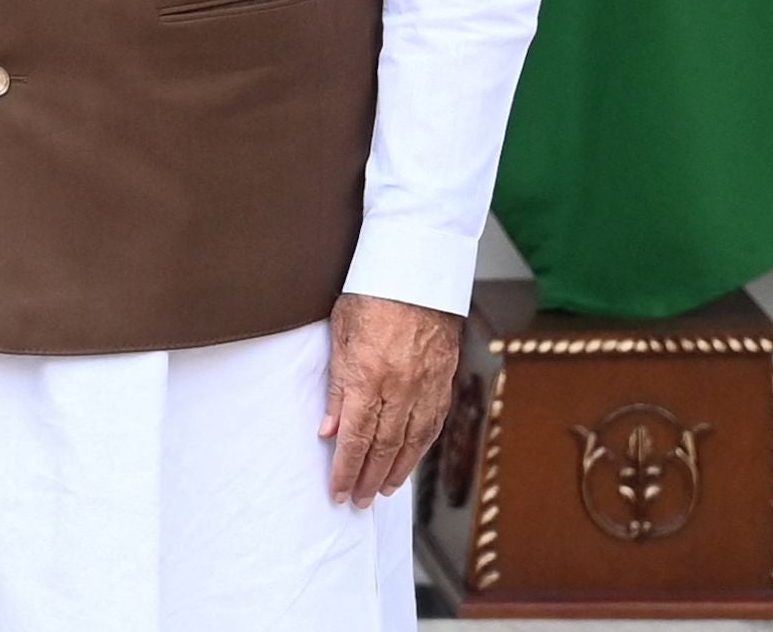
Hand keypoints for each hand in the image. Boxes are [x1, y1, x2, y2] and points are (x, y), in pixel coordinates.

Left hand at [321, 292, 459, 505]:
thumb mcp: (339, 336)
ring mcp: (425, 386)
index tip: (338, 490)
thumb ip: (336, 387)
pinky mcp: (443, 381)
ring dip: (395, 471)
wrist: (416, 272)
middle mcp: (400, 388)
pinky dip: (419, 449)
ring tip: (381, 490)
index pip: (354, 437)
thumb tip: (328, 429)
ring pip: (411, 442)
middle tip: (358, 501)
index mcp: (368, 376)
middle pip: (383, 447)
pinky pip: (432, 425)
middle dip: (368, 478)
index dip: (346, 469)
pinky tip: (409, 461)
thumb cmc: (370, 296)